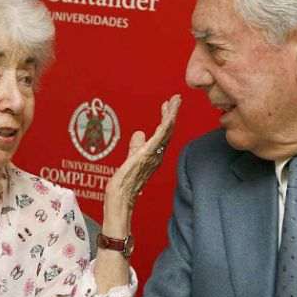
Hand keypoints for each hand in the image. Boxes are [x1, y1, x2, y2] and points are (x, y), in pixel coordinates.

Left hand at [104, 95, 180, 224]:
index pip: (162, 133)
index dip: (166, 118)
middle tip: (176, 98)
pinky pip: (160, 137)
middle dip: (172, 113)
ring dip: (172, 115)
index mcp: (154, 155)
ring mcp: (154, 155)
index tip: (167, 105)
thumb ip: (135, 146)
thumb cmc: (124, 183)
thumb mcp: (130, 158)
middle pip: (168, 130)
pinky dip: (166, 125)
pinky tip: (170, 115)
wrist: (120, 197)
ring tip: (176, 101)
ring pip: (166, 131)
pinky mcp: (148, 154)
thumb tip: (139, 133)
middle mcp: (157, 155)